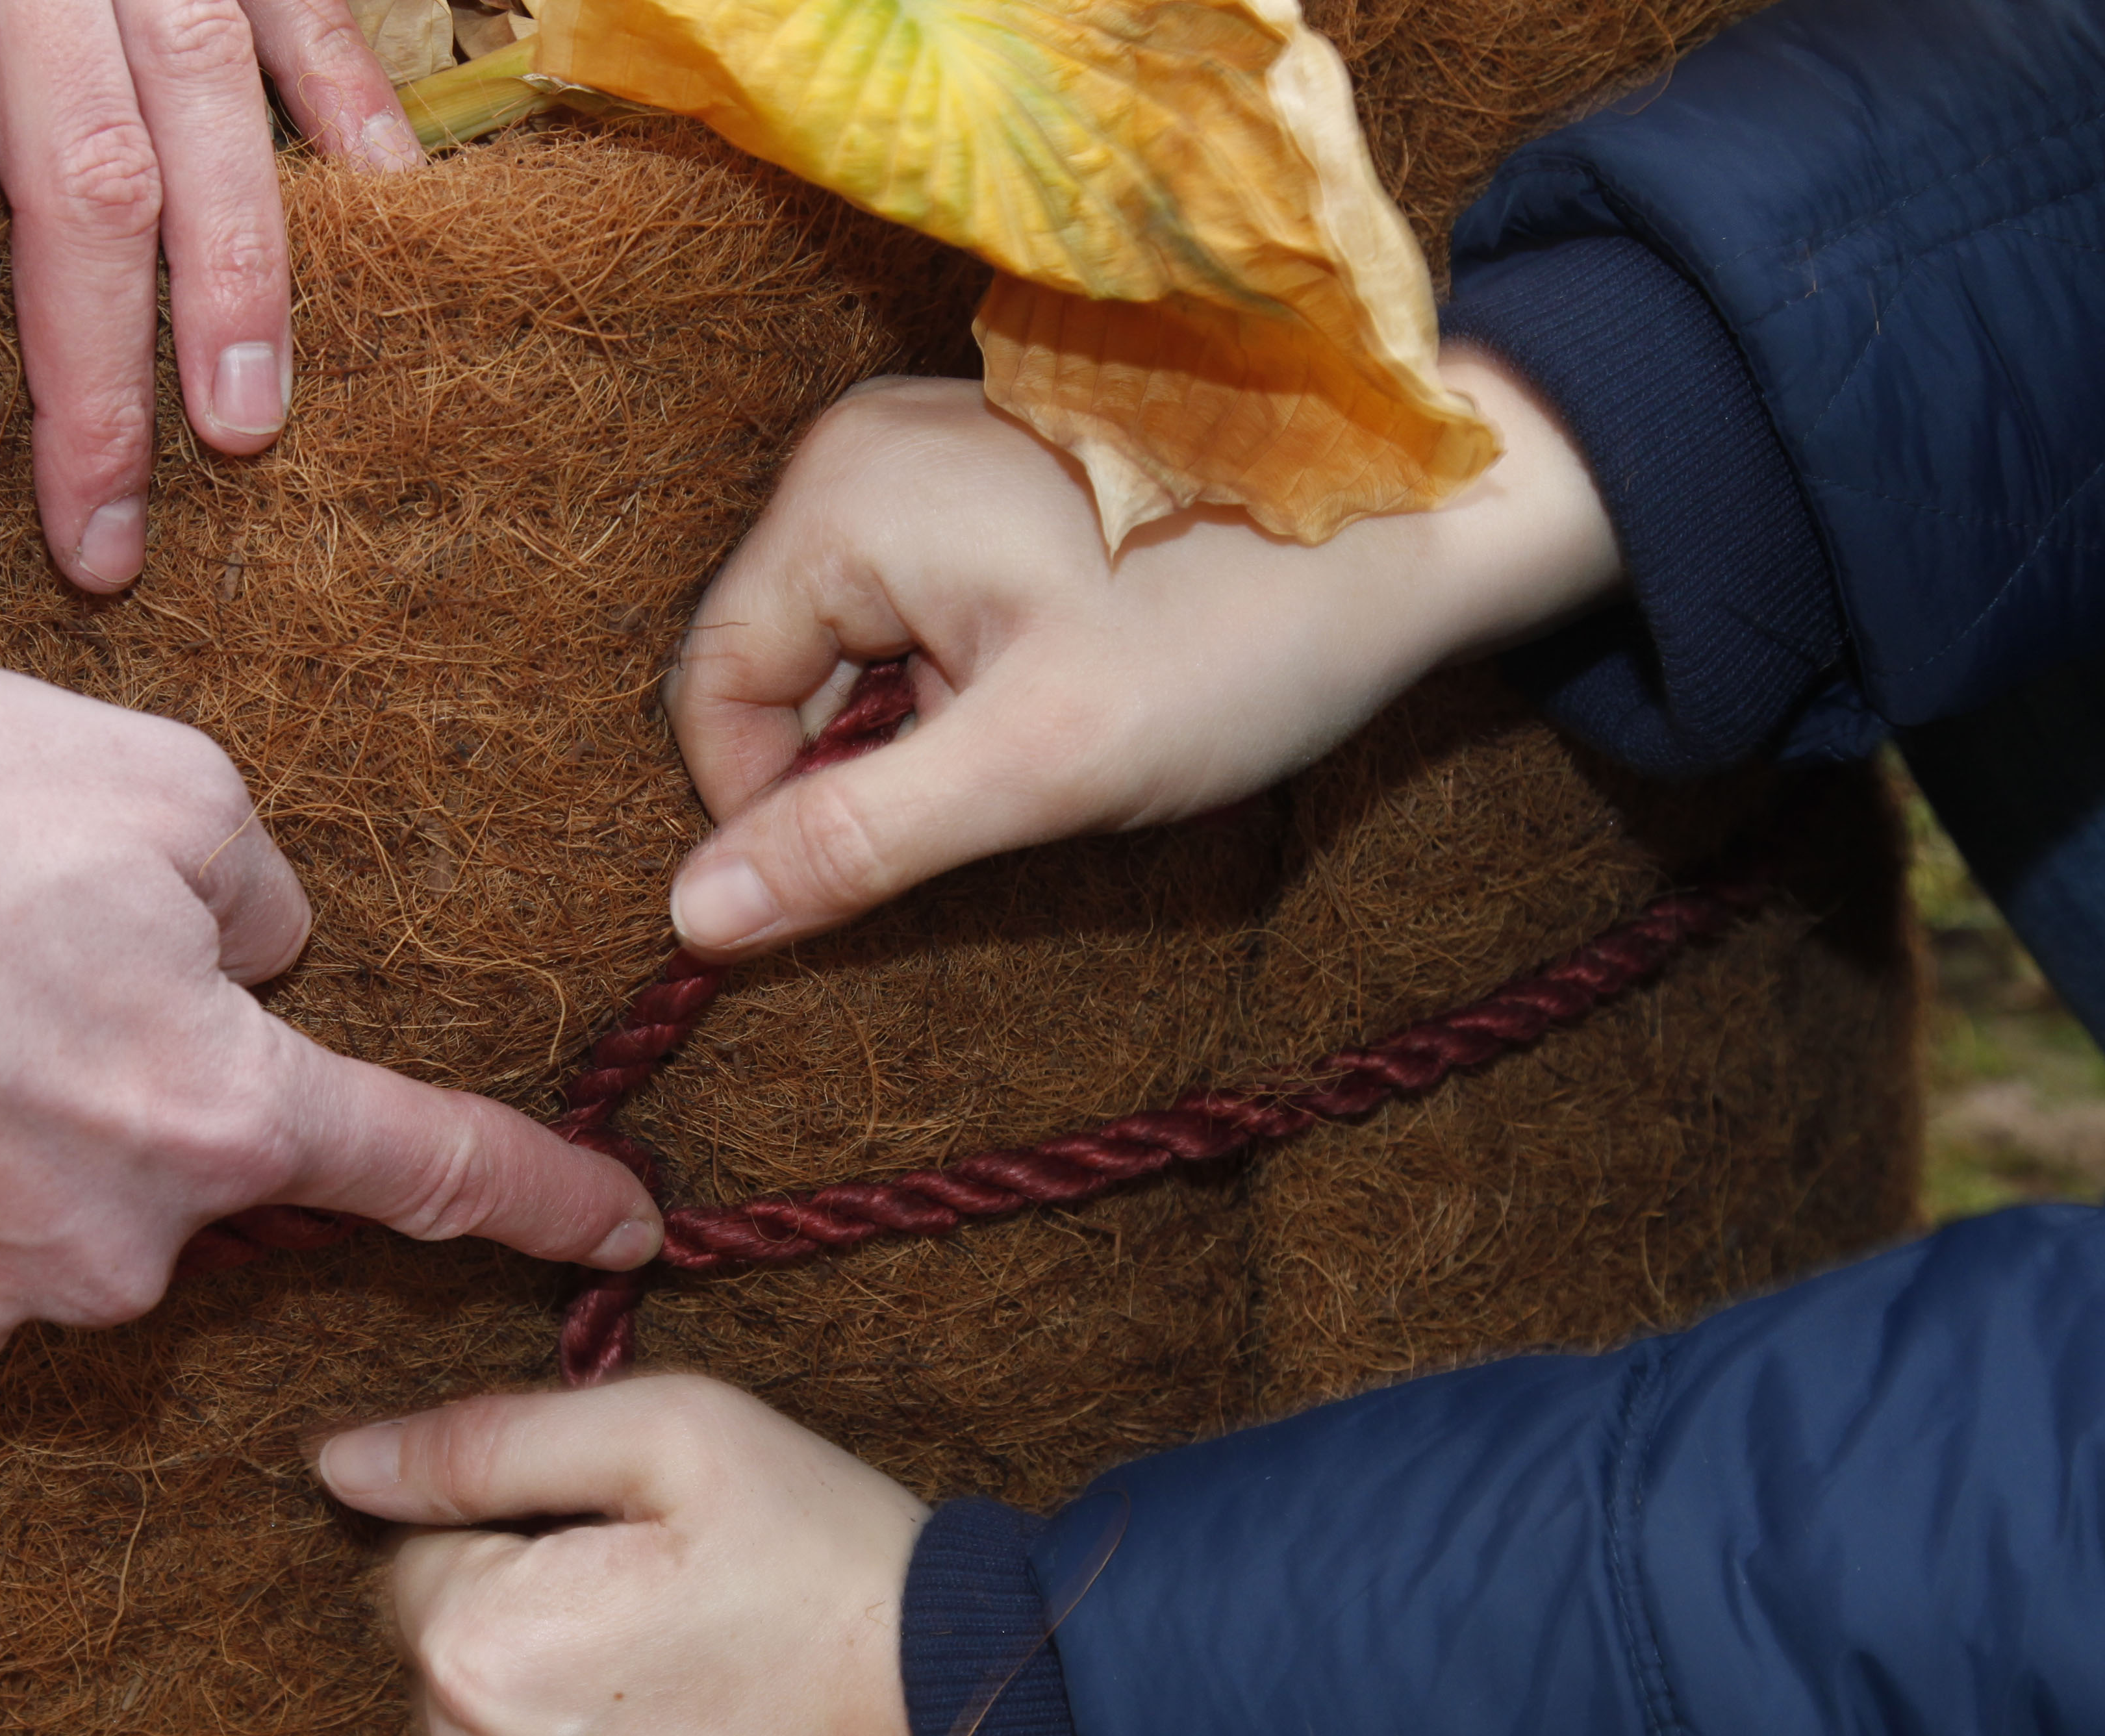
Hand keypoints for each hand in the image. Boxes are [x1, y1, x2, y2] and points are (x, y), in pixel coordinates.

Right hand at [0, 326, 658, 1372]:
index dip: (545, 1203)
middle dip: (124, 1097)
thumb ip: (258, 897)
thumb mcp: (155, 785)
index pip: (432, 1173)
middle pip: (173, 1194)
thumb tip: (266, 965)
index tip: (634, 1233)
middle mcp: (107, 1255)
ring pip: (22, 1238)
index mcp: (218, 1117)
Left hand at [319, 1375, 963, 1735]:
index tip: (637, 1560)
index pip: (420, 1568)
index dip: (527, 1545)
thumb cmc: (835, 1566)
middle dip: (531, 1648)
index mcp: (469, 1653)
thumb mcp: (674, 1435)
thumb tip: (339, 1461)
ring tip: (700, 1719)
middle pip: (448, 1686)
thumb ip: (482, 1442)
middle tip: (678, 1636)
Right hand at [663, 351, 1624, 956]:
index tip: (897, 858)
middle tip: (1006, 779)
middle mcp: (854, 452)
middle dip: (863, 759)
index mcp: (840, 500)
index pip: (712, 698)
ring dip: (919, 726)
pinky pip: (906, 610)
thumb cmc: (1236, 640)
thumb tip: (689, 916)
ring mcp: (918, 450)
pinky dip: (960, 678)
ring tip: (1047, 722)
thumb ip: (853, 841)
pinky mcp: (978, 474)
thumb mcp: (1035, 769)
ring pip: (843, 650)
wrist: (1415, 535)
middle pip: (774, 668)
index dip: (773, 813)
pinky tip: (1062, 681)